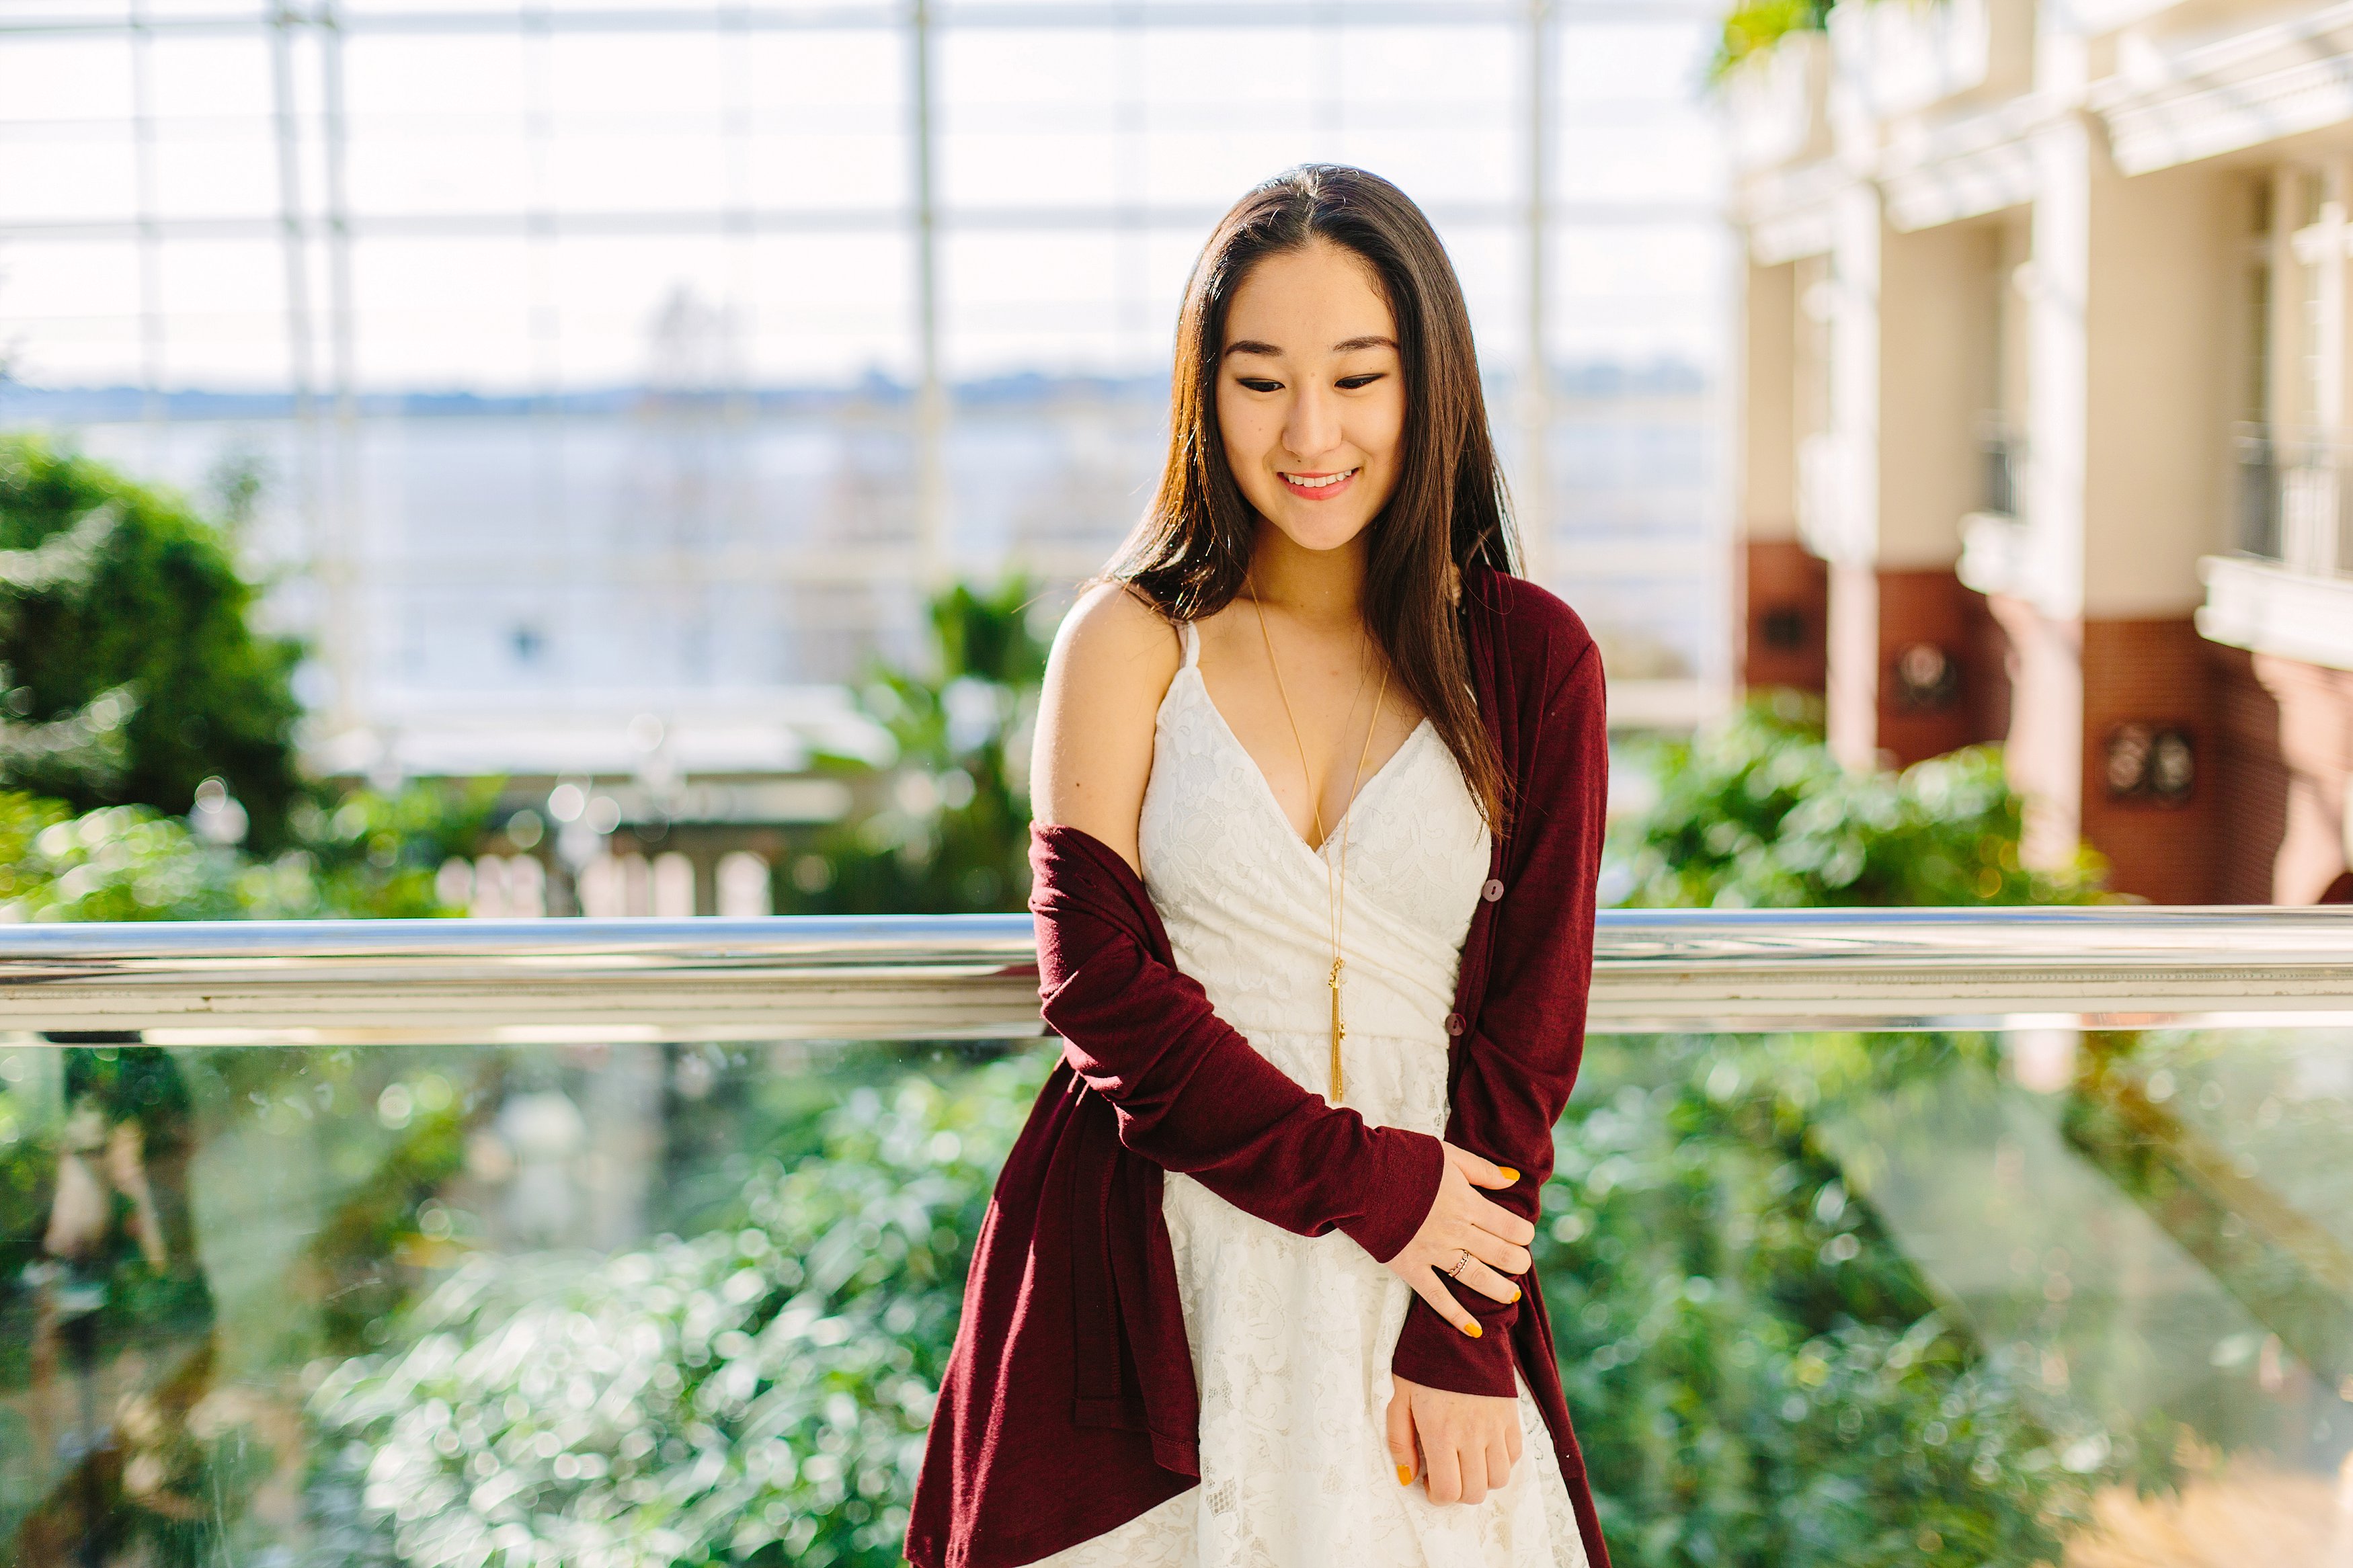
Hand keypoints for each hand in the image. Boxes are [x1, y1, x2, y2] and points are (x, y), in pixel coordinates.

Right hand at [1382, 1141, 1532, 1334]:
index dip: (1523, 1233)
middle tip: (1521, 1264)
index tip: (1523, 1234)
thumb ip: (1482, 1170)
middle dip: (1517, 1261)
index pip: (1510, 1226)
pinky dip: (1457, 1316)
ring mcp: (1433, 1252)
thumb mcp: (1448, 1155)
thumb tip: (1514, 1180)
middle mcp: (1455, 1231)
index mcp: (1466, 1202)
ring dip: (1499, 1289)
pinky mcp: (1411, 1267)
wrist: (1358, 1174)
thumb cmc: (1402, 1158)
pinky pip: (1438, 1297)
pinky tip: (1475, 1330)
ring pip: (1476, 1277)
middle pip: (1499, 1253)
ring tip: (1512, 1295)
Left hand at [1387, 1373, 1521, 1503]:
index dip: (1437, 1496)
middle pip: (1475, 1492)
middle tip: (1445, 1474)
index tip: (1429, 1481)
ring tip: (1465, 1463)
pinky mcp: (1512, 1416)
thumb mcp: (1398, 1399)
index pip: (1448, 1490)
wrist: (1458, 1330)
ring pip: (1499, 1480)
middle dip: (1457, 1492)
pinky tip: (1483, 1448)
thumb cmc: (1422, 1364)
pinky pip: (1514, 1456)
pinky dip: (1500, 1462)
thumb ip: (1400, 1441)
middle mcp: (1472, 1433)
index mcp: (1440, 1431)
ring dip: (1481, 1480)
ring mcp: (1496, 1426)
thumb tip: (1408, 1477)